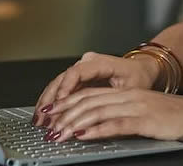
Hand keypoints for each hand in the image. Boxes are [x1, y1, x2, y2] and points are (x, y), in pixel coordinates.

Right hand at [33, 51, 158, 127]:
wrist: (142, 69)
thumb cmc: (139, 77)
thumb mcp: (130, 90)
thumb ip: (111, 101)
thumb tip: (95, 116)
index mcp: (101, 62)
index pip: (77, 72)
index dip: (66, 88)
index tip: (59, 103)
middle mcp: (88, 62)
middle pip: (63, 79)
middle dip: (51, 99)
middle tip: (43, 118)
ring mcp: (81, 69)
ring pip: (58, 84)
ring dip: (48, 102)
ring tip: (39, 120)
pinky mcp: (79, 78)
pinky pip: (62, 89)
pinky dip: (53, 102)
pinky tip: (45, 115)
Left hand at [44, 87, 182, 142]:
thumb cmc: (174, 116)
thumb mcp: (144, 110)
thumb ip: (122, 113)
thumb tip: (96, 124)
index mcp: (127, 93)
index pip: (90, 94)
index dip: (67, 102)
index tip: (50, 112)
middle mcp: (129, 97)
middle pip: (89, 101)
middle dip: (64, 113)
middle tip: (47, 126)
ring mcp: (136, 107)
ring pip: (98, 112)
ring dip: (74, 123)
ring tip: (59, 133)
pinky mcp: (145, 120)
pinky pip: (117, 124)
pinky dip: (97, 130)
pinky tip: (84, 136)